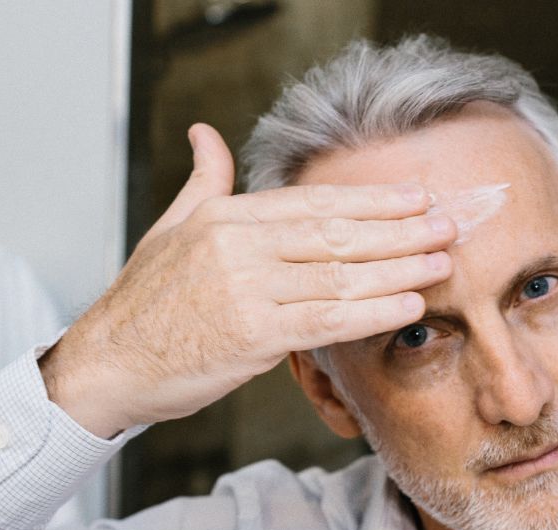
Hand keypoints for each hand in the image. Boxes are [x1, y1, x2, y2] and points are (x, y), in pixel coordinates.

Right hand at [39, 122, 455, 437]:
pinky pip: (327, 320)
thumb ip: (203, 183)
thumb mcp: (171, 229)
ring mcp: (246, 290)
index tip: (415, 198)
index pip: (314, 203)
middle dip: (400, 229)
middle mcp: (238, 246)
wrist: (108, 365)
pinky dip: (373, 312)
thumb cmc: (144, 304)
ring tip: (441, 262)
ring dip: (398, 268)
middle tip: (449, 224)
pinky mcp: (252, 335)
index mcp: (225, 216)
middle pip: (337, 234)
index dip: (371, 200)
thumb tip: (206, 135)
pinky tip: (409, 305)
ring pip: (340, 275)